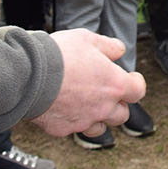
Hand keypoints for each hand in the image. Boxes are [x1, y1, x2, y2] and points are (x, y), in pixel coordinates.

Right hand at [30, 30, 146, 138]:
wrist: (29, 76)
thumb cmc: (60, 55)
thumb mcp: (88, 39)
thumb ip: (108, 46)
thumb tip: (119, 50)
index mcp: (115, 84)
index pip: (138, 91)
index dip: (135, 84)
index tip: (130, 78)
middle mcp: (103, 107)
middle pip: (122, 114)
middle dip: (118, 104)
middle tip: (107, 92)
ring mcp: (84, 121)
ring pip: (100, 128)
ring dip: (98, 118)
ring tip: (87, 103)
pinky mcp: (63, 130)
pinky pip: (74, 129)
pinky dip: (73, 121)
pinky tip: (64, 108)